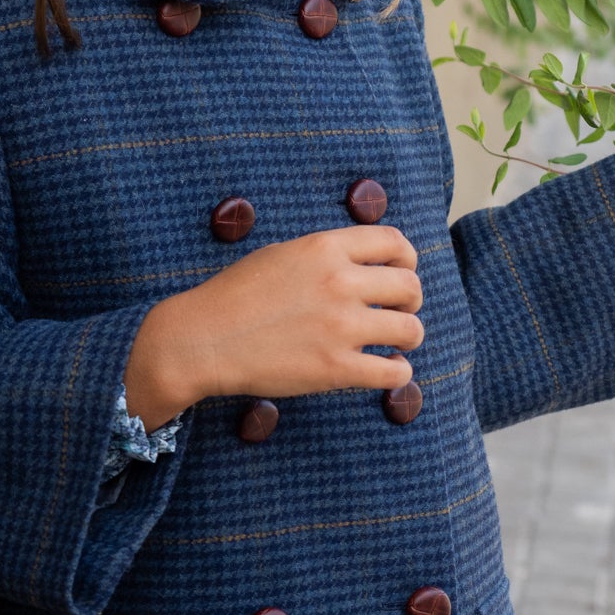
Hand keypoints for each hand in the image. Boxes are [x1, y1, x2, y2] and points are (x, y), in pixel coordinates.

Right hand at [123, 226, 423, 430]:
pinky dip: (399, 372)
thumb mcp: (282, 253)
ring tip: (397, 343)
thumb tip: (363, 261)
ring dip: (409, 336)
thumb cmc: (236, 295)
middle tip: (400, 311)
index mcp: (325, 248)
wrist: (203, 339)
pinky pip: (393, 372)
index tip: (403, 271)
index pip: (394, 243)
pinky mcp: (336, 369)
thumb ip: (326, 254)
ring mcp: (340, 327)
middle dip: (411, 300)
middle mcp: (339, 282)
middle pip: (410, 286)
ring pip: (410, 329)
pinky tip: (388, 369)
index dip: (407, 259)